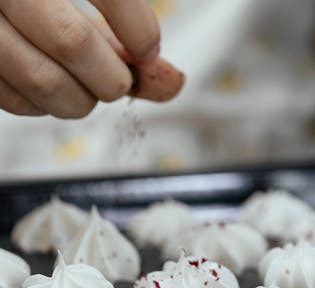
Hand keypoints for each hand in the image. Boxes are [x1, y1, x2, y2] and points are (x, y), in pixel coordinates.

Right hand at [0, 0, 183, 118]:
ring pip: (43, 79)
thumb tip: (170, 81)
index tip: (149, 51)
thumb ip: (128, 28)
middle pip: (73, 42)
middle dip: (112, 77)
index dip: (139, 31)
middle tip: (120, 79)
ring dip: (82, 99)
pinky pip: (13, 99)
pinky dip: (46, 105)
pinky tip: (54, 87)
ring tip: (89, 87)